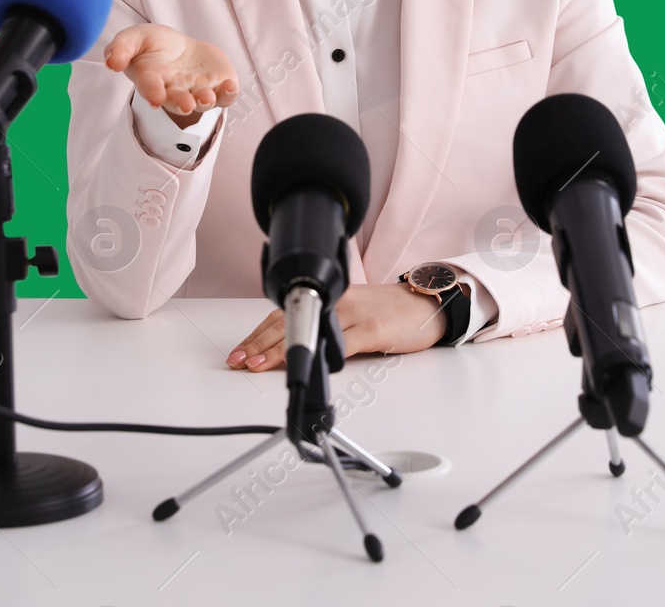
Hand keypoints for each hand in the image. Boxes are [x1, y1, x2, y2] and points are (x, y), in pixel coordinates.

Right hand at [104, 24, 240, 129]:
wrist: (180, 49)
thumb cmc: (153, 45)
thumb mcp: (134, 38)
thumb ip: (121, 47)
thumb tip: (112, 62)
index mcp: (153, 79)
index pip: (151, 87)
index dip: (152, 93)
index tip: (155, 98)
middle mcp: (176, 90)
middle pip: (178, 101)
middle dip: (182, 103)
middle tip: (186, 105)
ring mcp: (198, 89)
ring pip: (203, 101)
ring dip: (206, 100)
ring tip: (206, 96)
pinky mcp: (218, 85)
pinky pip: (226, 95)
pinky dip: (229, 93)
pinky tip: (231, 85)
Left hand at [225, 284, 454, 370]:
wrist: (426, 304)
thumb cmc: (389, 311)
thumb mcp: (350, 313)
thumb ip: (324, 326)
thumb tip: (290, 348)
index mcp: (328, 298)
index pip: (284, 314)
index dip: (258, 334)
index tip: (240, 350)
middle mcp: (336, 302)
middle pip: (289, 322)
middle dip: (259, 344)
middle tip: (238, 360)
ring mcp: (355, 315)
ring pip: (309, 333)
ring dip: (280, 351)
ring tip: (257, 364)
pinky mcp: (373, 329)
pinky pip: (343, 344)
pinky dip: (322, 355)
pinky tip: (305, 365)